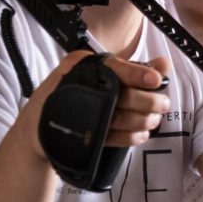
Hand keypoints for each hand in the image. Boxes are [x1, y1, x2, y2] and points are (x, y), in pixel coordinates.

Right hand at [25, 52, 171, 160]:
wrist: (38, 126)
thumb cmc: (75, 93)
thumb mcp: (99, 73)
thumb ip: (134, 69)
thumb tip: (164, 63)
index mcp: (81, 65)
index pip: (112, 66)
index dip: (137, 74)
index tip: (156, 80)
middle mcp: (77, 86)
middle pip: (121, 94)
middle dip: (149, 102)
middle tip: (163, 104)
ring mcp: (78, 112)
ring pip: (120, 118)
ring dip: (144, 120)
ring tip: (153, 119)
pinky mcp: (81, 135)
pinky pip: (113, 138)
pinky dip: (132, 137)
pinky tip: (141, 133)